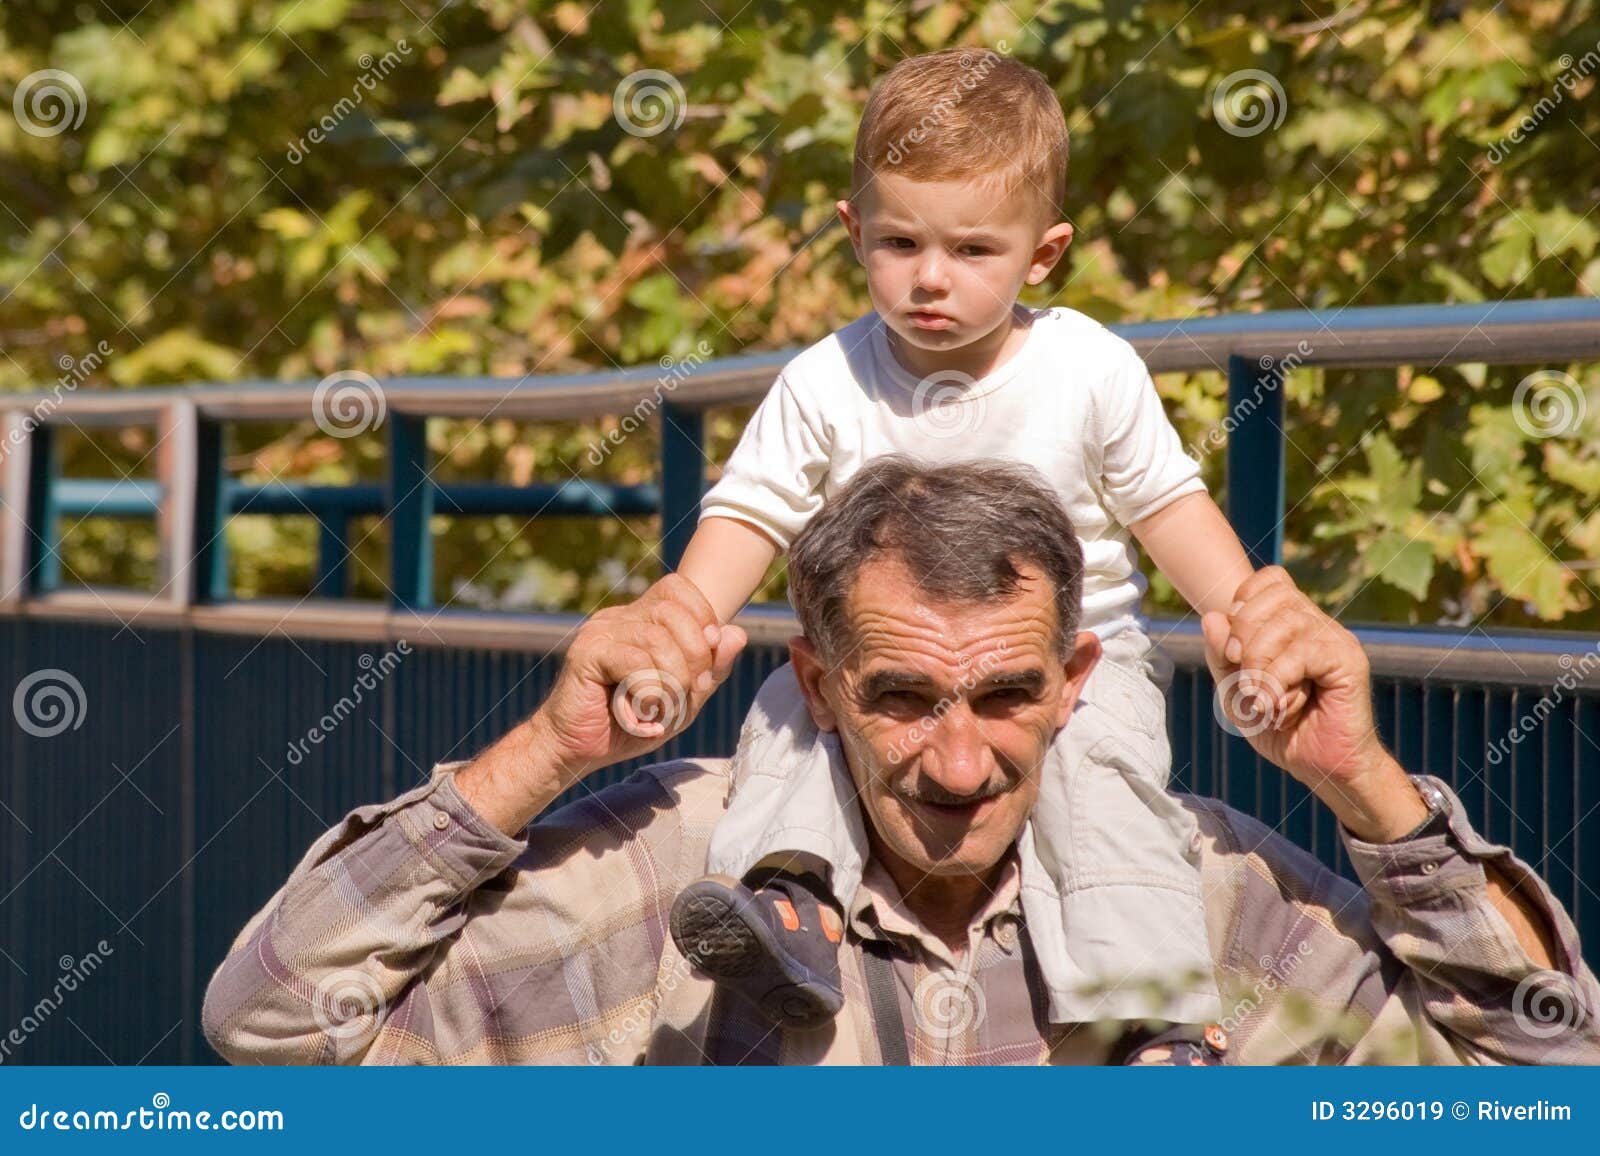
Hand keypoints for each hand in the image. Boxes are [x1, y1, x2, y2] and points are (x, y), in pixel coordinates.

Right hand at [534, 573, 746, 785]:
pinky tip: (641, 711)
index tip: (704, 660)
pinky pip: (635, 662)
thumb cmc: (629, 724)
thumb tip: (736, 634)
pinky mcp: (588, 653)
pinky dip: (649, 692)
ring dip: (672, 682)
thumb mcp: (683, 699)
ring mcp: (601, 631)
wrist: (574, 751)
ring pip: (658, 640)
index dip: (702, 617)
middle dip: (695, 657)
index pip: (679, 587)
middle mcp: (619, 617)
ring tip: (660, 709)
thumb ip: (711, 669)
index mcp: (641, 619)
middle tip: (686, 693)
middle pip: (675, 612)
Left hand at [1201, 567, 1426, 841]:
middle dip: (1244, 637)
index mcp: (1295, 623)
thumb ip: (1220, 654)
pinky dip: (1278, 679)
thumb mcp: (1234, 690)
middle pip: (1272, 598)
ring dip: (1259, 664)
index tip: (1233, 649)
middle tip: (1244, 682)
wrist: (1321, 766)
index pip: (1270, 580)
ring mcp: (1335, 639)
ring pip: (1286, 623)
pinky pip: (1304, 651)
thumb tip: (1213, 616)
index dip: (1243, 604)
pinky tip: (1275, 705)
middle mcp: (1318, 624)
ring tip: (1258, 701)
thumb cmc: (1278, 727)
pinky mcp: (1348, 661)